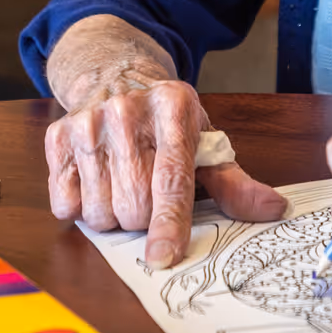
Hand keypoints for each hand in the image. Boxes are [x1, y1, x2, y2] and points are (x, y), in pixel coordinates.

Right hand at [45, 78, 286, 270]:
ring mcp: (87, 122)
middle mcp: (126, 110)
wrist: (114, 77)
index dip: (168, 223)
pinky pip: (65, 204)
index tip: (164, 255)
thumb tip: (275, 209)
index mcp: (173, 108)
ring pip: (99, 211)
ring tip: (121, 186)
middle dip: (144, 219)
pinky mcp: (56, 136)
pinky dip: (80, 208)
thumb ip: (235, 183)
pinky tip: (94, 181)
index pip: (171, 179)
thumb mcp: (203, 143)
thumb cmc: (166, 123)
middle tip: (147, 195)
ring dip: (113, 216)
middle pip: (135, 204)